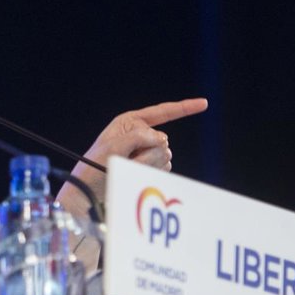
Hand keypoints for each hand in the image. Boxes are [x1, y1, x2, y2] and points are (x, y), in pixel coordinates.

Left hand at [56, 98, 208, 220]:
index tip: (205, 103)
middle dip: (148, 151)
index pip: (163, 112)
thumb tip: (162, 139)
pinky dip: (151, 172)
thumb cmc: (94, 165)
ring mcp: (147, 152)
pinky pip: (164, 168)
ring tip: (127, 168)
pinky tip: (135, 174)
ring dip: (147, 163)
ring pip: (165, 156)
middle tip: (125, 159)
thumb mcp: (112, 145)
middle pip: (163, 140)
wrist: (88, 191)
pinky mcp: (151, 168)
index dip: (185, 108)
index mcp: (131, 122)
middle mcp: (142, 135)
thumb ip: (138, 136)